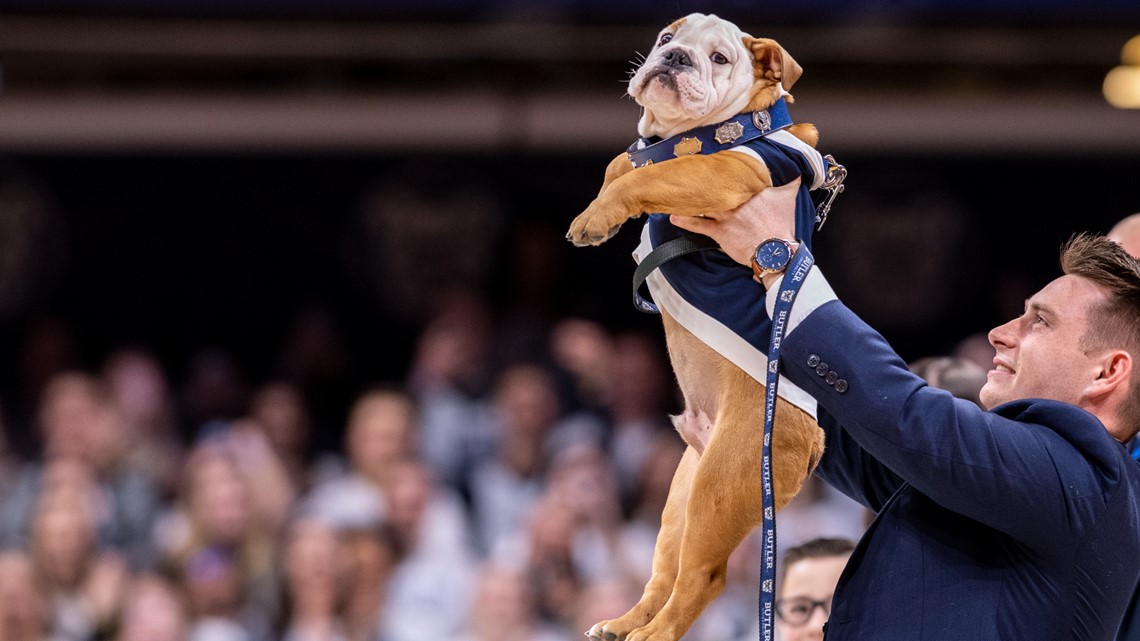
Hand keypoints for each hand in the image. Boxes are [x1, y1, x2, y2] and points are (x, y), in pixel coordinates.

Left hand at [669, 177, 800, 266]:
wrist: (775, 251)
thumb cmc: (781, 227)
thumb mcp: (789, 200)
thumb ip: (791, 184)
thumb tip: (799, 173)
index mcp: (752, 191)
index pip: (736, 178)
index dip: (724, 172)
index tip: (714, 161)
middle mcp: (737, 201)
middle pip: (716, 188)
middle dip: (703, 182)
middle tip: (689, 172)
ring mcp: (726, 216)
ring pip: (705, 204)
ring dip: (690, 199)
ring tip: (676, 193)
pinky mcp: (719, 231)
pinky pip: (698, 225)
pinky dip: (685, 221)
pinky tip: (673, 217)